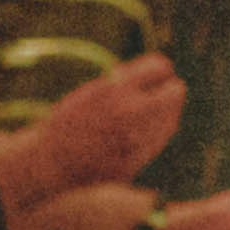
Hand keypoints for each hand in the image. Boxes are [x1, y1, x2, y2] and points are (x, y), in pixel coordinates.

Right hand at [29, 51, 187, 188]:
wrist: (54, 163)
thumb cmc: (69, 123)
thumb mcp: (90, 92)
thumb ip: (121, 81)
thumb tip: (155, 70)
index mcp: (115, 88)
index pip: (160, 66)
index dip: (158, 69)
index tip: (154, 74)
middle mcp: (130, 111)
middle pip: (176, 91)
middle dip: (170, 88)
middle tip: (161, 92)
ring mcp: (137, 136)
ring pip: (172, 116)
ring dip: (166, 111)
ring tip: (148, 112)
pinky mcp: (139, 157)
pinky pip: (161, 138)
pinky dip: (159, 130)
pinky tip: (145, 129)